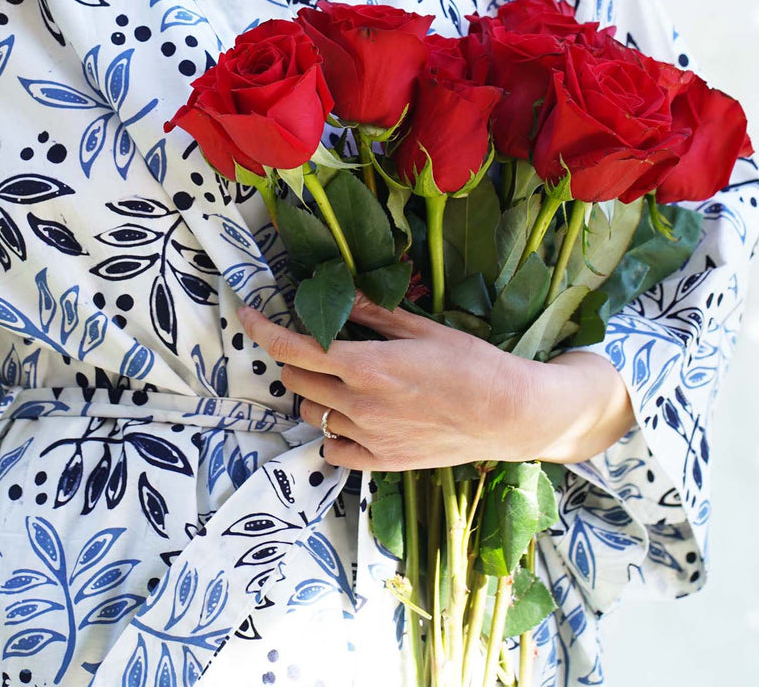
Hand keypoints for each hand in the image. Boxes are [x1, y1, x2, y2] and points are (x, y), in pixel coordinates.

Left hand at [237, 290, 635, 470]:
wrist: (509, 414)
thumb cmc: (470, 362)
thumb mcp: (420, 328)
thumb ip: (372, 315)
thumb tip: (339, 295)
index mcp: (365, 366)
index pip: (293, 348)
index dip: (263, 329)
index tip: (248, 314)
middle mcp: (358, 405)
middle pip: (295, 381)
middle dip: (295, 359)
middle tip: (315, 346)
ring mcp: (368, 438)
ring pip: (310, 415)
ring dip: (313, 395)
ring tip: (339, 381)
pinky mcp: (382, 462)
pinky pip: (333, 451)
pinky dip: (332, 433)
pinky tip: (351, 418)